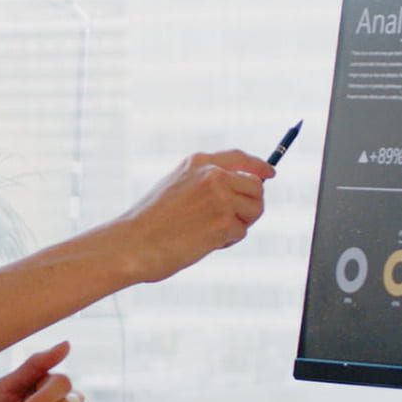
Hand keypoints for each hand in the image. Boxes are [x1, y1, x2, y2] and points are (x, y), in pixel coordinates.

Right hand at [115, 150, 272, 280]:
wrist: (133, 244)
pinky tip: (203, 242)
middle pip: (256, 186)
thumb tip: (243, 189)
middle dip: (250, 204)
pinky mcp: (224, 222)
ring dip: (238, 224)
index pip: (240, 158)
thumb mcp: (176, 186)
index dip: (259, 166)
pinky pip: (241, 232)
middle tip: (231, 220)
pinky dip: (227, 241)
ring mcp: (220, 197)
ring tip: (209, 232)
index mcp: (198, 162)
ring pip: (254, 209)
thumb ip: (206, 182)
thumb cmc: (150, 222)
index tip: (268, 173)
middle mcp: (213, 174)